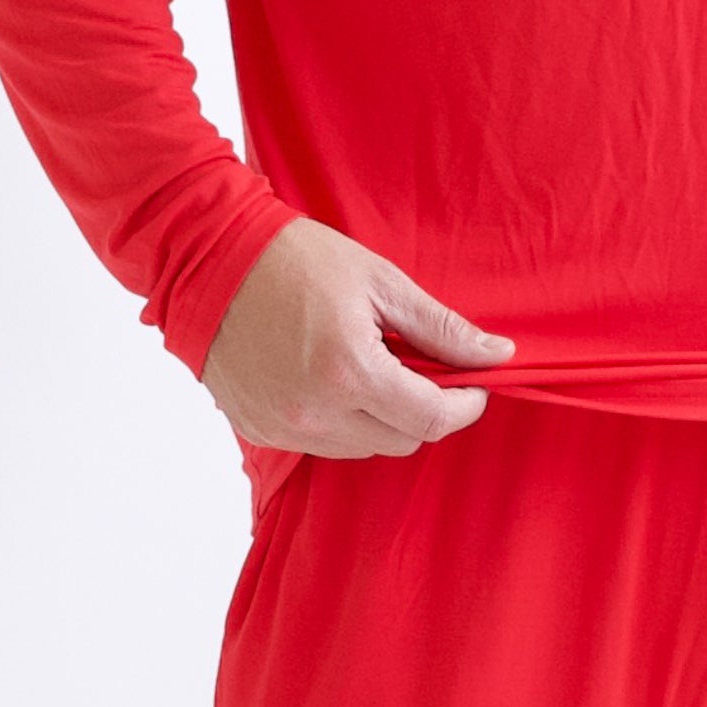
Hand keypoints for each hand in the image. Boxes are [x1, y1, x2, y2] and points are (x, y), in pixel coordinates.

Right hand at [200, 215, 514, 457]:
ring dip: (381, 416)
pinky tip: (329, 375)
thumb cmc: (296, 259)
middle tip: (419, 364)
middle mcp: (315, 413)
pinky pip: (320, 443)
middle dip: (423, 408)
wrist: (209, 259)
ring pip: (362, 447)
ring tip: (369, 364)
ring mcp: (282, 427)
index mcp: (350, 372)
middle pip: (401, 440)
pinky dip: (339, 419)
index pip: (432, 419)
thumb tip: (497, 355)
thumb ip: (441, 328)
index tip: (474, 383)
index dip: (465, 405)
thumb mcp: (380, 282)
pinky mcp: (258, 430)